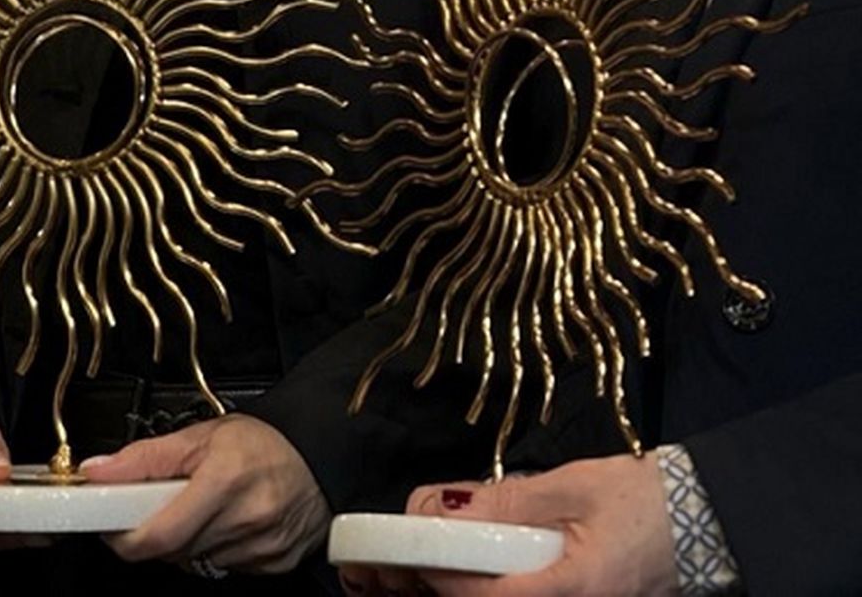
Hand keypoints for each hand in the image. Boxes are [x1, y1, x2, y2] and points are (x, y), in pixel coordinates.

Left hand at [83, 412, 330, 573]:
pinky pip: (222, 567)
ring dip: (186, 539)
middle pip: (172, 549)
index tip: (110, 520)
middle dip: (156, 529)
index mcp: (224, 481)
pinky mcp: (271, 567)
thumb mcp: (201, 435)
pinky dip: (214, 548)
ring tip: (204, 505)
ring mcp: (260, 549)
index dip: (124, 533)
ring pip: (195, 560)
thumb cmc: (265, 442)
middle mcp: (245, 519)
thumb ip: (145, 457)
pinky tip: (228, 521)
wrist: (320, 455)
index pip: (156, 534)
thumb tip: (99, 470)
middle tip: (162, 501)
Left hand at [343, 454, 676, 596]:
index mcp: (570, 591)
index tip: (392, 558)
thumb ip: (509, 501)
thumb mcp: (573, 486)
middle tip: (372, 577)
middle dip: (424, 594)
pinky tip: (444, 578)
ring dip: (444, 593)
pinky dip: (474, 590)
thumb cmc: (644, 501)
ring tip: (393, 578)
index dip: (432, 579)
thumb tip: (444, 506)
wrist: (700, 524)